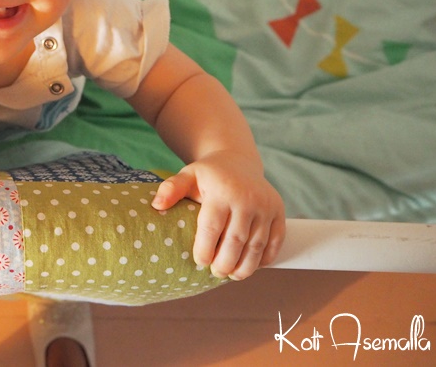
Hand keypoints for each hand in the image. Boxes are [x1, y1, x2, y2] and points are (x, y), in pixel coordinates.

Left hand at [151, 150, 284, 280]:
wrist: (238, 160)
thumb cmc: (209, 174)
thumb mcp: (188, 175)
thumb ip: (171, 189)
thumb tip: (156, 205)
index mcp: (223, 191)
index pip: (212, 227)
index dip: (205, 249)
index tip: (199, 262)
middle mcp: (248, 198)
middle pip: (236, 240)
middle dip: (226, 262)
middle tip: (216, 273)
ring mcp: (266, 206)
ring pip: (257, 245)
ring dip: (246, 266)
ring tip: (232, 275)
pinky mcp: (280, 211)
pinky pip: (275, 241)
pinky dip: (264, 258)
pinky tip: (251, 266)